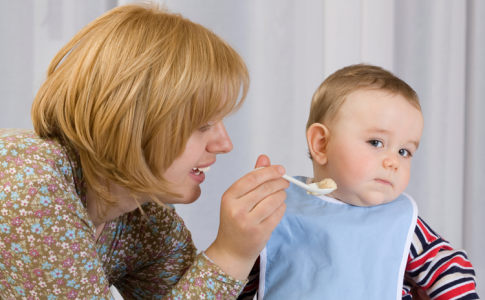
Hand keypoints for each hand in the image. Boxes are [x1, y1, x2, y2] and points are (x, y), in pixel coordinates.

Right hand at [205, 155, 287, 279]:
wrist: (231, 250)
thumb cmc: (234, 221)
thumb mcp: (237, 199)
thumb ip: (251, 178)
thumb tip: (264, 158)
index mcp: (228, 197)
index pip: (252, 178)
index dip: (269, 171)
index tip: (280, 169)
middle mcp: (237, 210)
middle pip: (265, 188)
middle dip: (279, 182)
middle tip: (285, 181)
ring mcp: (249, 223)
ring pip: (274, 201)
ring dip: (282, 195)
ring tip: (281, 195)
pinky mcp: (260, 233)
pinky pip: (278, 214)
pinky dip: (282, 207)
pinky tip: (279, 207)